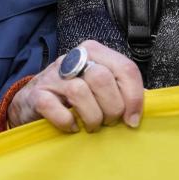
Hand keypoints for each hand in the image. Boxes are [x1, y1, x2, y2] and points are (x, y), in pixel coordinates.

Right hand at [7, 39, 143, 131]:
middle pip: (102, 79)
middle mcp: (73, 59)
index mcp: (94, 52)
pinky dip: (67, 122)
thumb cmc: (73, 98)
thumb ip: (120, 89)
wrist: (31, 104)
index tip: (133, 119)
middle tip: (108, 121)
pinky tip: (71, 127)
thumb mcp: (99, 87)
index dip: (134, 97)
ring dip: (92, 117)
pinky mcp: (36, 94)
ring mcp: (52, 76)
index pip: (125, 68)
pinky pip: (55, 108)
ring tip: (91, 126)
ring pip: (80, 92)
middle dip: (111, 108)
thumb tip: (146, 105)